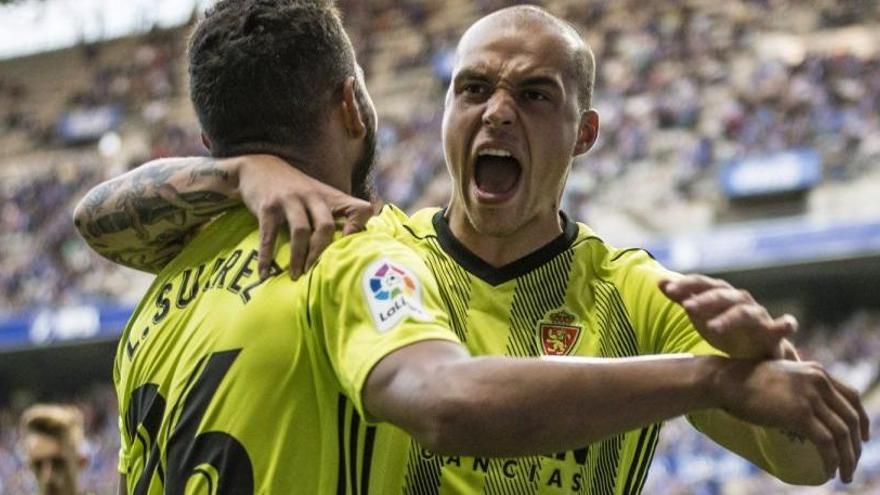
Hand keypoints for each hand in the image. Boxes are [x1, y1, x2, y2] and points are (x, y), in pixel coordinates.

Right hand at [235, 154, 374, 279]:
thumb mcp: (319, 196)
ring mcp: (290, 199)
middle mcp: (313, 196)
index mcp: (330, 197)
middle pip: (325, 226)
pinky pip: (268, 236)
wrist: (258, 167)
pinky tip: (264, 274)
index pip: (358, 208)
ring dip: (298, 257)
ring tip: (295, 275)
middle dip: (321, 253)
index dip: (359, 228)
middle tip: (315, 273)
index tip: (350, 248)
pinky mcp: (268, 206)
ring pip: (301, 231)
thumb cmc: (294, 190)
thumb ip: (334, 215)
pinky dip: (266, 257)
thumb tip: (350, 247)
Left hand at [660, 275, 796, 358]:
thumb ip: (683, 297)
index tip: (667, 290)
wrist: (754, 351)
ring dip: (730, 318)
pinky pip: (784, 327)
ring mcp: (758, 316)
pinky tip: (787, 324)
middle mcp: (740, 301)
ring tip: (712, 328)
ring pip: (745, 313)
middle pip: (722, 296)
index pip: (703, 284)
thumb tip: (660, 282)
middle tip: (687, 308)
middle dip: (705, 301)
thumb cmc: (725, 329)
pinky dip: (786, 324)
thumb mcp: (701, 314)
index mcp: (722, 294)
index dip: (686, 285)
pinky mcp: (774, 334)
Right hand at [715, 358, 869, 482]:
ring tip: (844, 475)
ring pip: (842, 433)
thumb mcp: (781, 376)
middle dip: (856, 445)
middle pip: (851, 417)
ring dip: (848, 458)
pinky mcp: (799, 414)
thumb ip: (799, 385)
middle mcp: (818, 381)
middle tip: (852, 462)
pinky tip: (830, 471)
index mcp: (816, 371)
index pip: (852, 396)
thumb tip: (807, 409)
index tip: (862, 438)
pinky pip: (826, 442)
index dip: (862, 419)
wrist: (726, 380)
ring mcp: (810, 397)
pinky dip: (832, 460)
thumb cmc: (746, 381)